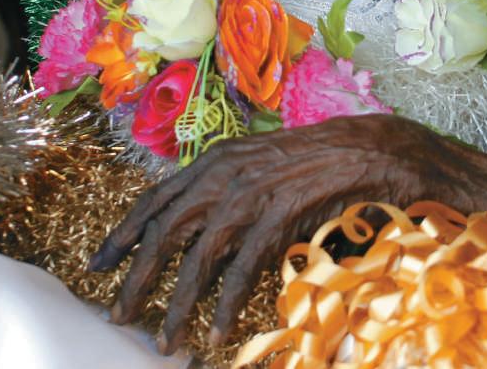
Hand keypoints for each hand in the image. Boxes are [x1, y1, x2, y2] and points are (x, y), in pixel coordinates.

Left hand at [91, 115, 486, 354]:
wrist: (387, 147)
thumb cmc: (331, 159)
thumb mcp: (274, 167)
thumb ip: (236, 187)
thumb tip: (199, 224)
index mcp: (225, 155)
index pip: (159, 192)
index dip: (125, 228)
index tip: (99, 262)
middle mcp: (234, 166)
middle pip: (169, 222)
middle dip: (137, 272)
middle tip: (117, 313)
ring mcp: (261, 184)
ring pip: (201, 247)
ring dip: (179, 298)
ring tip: (165, 339)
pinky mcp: (289, 206)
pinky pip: (248, 260)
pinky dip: (229, 298)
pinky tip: (221, 327)